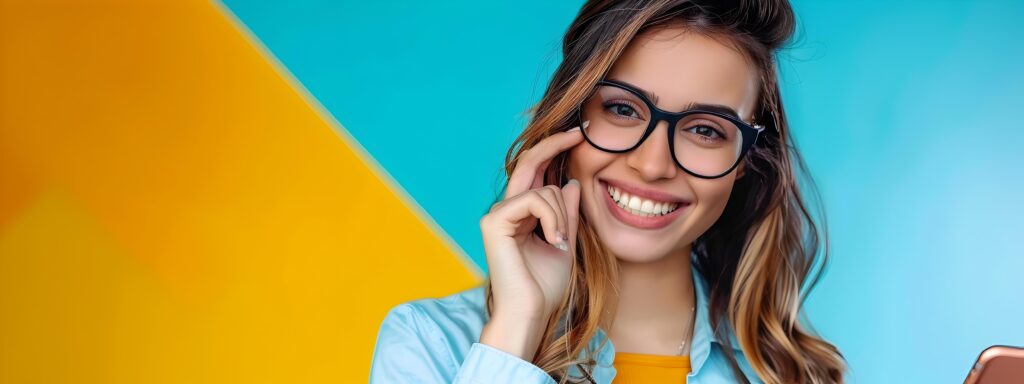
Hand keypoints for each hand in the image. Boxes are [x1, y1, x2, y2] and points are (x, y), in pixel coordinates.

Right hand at [480, 124, 584, 326]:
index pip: (536, 172)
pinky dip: (551, 219)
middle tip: (578, 132)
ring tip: (561, 243)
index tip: (578, 135)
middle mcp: (506, 209)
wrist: (531, 312)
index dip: (554, 150)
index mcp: (521, 214)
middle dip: (555, 144)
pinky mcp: (494, 221)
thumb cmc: (545, 287)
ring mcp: (497, 213)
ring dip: (562, 215)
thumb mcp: (564, 242)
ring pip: (542, 190)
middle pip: (529, 163)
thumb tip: (570, 183)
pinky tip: (554, 241)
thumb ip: (566, 214)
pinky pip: (533, 200)